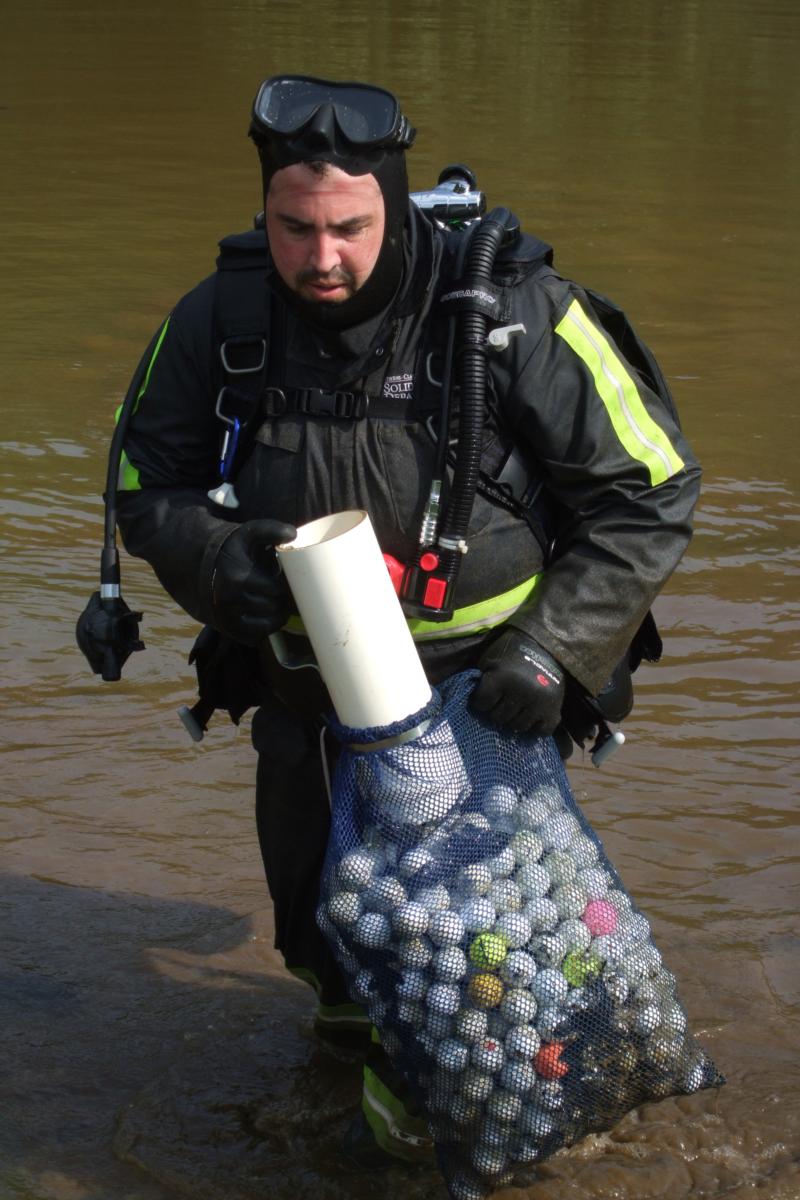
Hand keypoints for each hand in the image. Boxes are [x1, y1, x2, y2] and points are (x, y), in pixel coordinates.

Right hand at [211, 518, 296, 645]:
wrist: (199, 565)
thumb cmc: (232, 549)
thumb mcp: (248, 533)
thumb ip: (270, 530)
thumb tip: (292, 534)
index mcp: (237, 578)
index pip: (276, 590)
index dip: (284, 584)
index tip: (281, 578)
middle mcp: (230, 601)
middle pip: (274, 607)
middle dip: (280, 598)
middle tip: (277, 590)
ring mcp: (227, 618)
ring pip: (268, 624)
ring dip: (275, 614)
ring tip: (272, 600)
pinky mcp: (228, 630)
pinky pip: (257, 636)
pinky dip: (264, 627)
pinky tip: (263, 613)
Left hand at [471, 629, 564, 735]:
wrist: (545, 650)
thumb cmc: (512, 658)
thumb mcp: (492, 662)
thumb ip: (483, 681)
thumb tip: (473, 703)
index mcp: (504, 678)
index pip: (481, 704)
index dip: (480, 701)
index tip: (485, 698)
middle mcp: (522, 692)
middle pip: (498, 718)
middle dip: (497, 712)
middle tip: (502, 704)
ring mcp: (539, 704)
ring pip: (518, 727)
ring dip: (515, 720)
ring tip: (516, 709)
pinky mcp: (554, 712)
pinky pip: (540, 731)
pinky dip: (536, 726)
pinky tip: (532, 716)